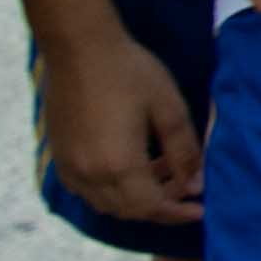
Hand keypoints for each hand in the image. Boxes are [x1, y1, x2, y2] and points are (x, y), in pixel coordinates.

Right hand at [34, 18, 202, 221]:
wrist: (79, 48)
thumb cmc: (130, 72)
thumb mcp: (170, 109)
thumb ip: (184, 152)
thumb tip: (196, 184)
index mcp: (118, 165)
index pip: (152, 207)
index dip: (178, 213)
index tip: (201, 210)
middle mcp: (89, 174)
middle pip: (129, 210)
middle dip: (162, 206)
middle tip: (187, 186)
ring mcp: (69, 166)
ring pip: (106, 202)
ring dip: (137, 198)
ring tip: (165, 170)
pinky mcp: (59, 156)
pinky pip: (87, 190)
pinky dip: (113, 190)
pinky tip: (133, 166)